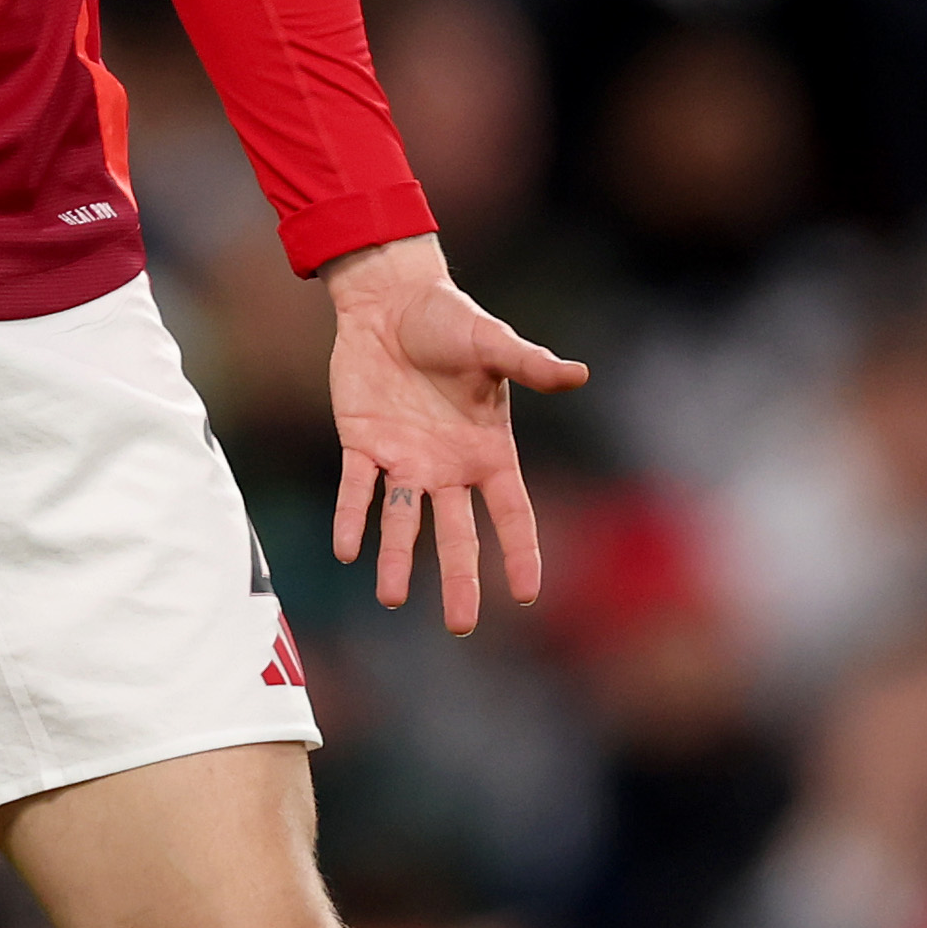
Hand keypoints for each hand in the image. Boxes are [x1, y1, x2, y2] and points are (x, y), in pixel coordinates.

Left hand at [322, 235, 587, 634]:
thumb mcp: (494, 343)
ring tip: (391, 598)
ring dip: (396, 559)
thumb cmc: (451, 321)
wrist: (392, 300)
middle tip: (460, 627)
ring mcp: (404, 458)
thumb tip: (579, 374)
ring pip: (401, 521)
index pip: (510, 513)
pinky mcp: (362, 443)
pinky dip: (351, 518)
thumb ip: (531, 365)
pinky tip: (347, 550)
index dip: (520, 551)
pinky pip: (356, 489)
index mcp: (487, 451)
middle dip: (459, 579)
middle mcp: (447, 466)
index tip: (527, 593)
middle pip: (456, 534)